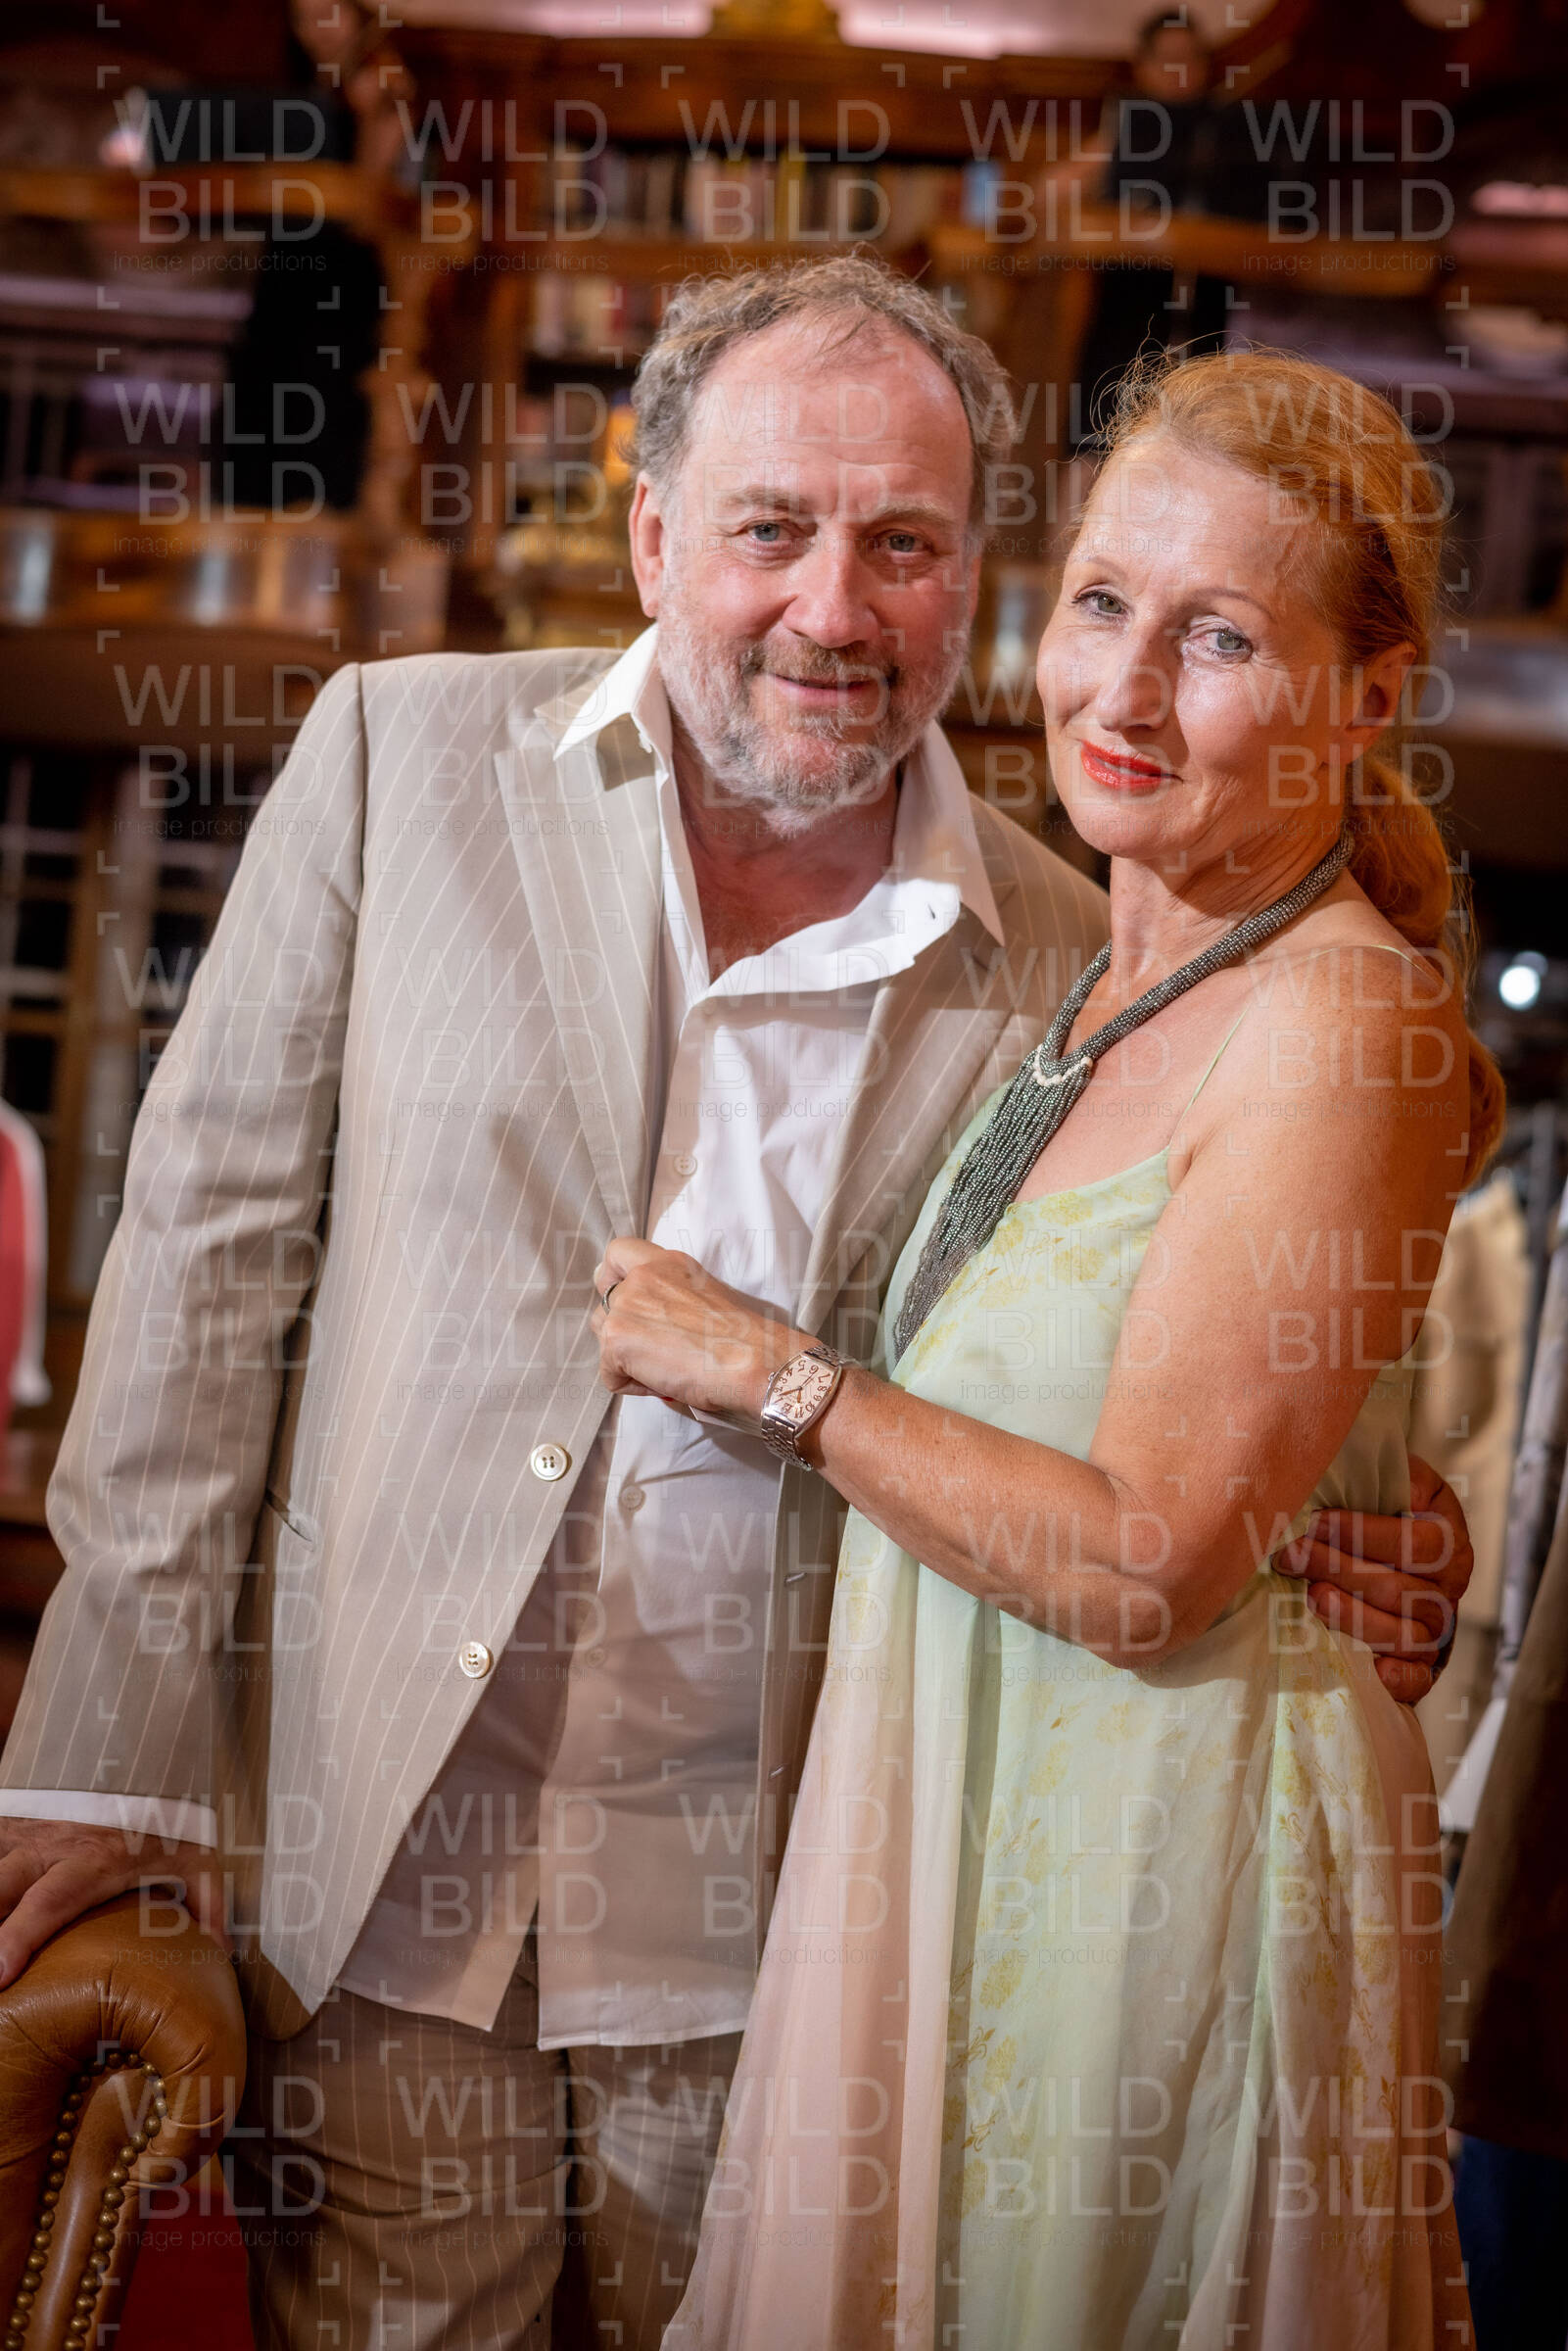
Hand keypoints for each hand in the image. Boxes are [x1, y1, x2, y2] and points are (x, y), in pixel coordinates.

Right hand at [0, 1817, 230, 1990]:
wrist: (147, 1752)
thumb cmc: (168, 1813)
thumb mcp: (197, 1856)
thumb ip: (209, 1905)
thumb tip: (221, 1955)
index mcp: (93, 1861)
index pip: (50, 1901)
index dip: (21, 1937)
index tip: (1, 1973)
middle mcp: (49, 1847)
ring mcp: (25, 1833)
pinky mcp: (12, 1824)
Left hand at [593, 1238, 804, 1426]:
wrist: (754, 1360)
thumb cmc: (743, 1339)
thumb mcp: (705, 1296)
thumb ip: (670, 1298)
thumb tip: (650, 1332)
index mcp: (667, 1263)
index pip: (617, 1253)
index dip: (611, 1278)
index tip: (622, 1301)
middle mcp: (643, 1277)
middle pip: (605, 1304)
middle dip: (623, 1331)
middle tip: (656, 1352)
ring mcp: (626, 1306)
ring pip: (604, 1339)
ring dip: (627, 1358)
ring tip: (665, 1369)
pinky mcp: (617, 1339)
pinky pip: (610, 1374)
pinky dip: (633, 1386)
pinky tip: (667, 1383)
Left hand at [1278, 1452, 1473, 1705]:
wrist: (1387, 1553)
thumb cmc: (1374, 1509)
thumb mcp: (1382, 1479)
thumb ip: (1371, 1469)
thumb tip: (1334, 1455)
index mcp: (1447, 1533)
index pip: (1418, 1541)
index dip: (1365, 1533)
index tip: (1316, 1521)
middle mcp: (1450, 1584)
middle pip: (1401, 1587)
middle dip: (1339, 1570)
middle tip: (1290, 1557)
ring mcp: (1439, 1628)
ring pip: (1403, 1633)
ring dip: (1353, 1617)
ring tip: (1311, 1597)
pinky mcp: (1423, 1667)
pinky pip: (1418, 1680)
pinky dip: (1397, 1679)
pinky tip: (1369, 1669)